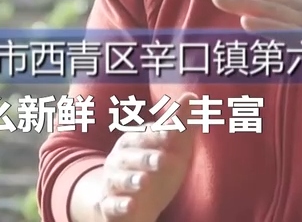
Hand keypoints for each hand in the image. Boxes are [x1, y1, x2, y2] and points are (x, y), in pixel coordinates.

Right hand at [93, 93, 198, 220]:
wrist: (132, 205)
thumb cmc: (154, 168)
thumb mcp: (171, 149)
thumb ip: (180, 125)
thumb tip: (191, 96)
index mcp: (133, 141)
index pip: (147, 135)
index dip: (160, 134)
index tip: (174, 133)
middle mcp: (119, 159)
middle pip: (131, 156)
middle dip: (146, 157)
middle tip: (162, 160)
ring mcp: (113, 183)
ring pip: (120, 179)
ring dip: (131, 179)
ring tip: (144, 181)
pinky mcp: (109, 206)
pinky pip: (111, 205)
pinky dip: (119, 205)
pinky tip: (130, 205)